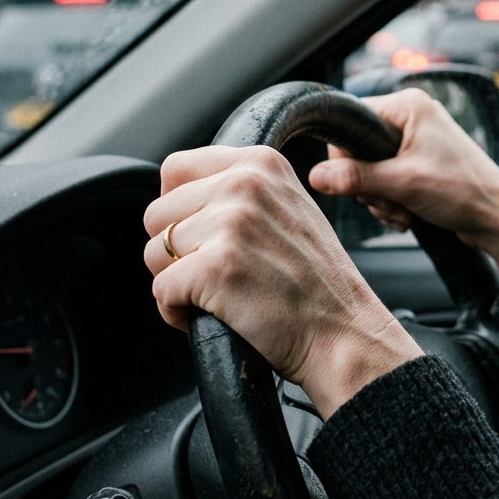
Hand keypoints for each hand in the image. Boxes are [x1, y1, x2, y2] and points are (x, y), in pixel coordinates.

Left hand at [143, 145, 422, 418]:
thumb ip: (242, 191)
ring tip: (218, 294)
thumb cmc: (317, 284)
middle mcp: (245, 184)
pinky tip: (214, 315)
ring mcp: (230, 224)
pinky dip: (177, 312)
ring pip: (154, 252)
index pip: (175, 170)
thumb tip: (182, 196)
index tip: (205, 237)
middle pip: (158, 214)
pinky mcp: (215, 267)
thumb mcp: (289, 208)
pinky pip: (161, 290)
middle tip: (217, 273)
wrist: (344, 334)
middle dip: (175, 251)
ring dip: (176, 282)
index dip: (180, 210)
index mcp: (261, 164)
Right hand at [308, 88, 498, 293]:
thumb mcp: (402, 184)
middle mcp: (411, 118)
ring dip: (380, 198)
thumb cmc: (463, 192)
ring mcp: (416, 142)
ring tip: (403, 211)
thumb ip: (356, 178)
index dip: (347, 155)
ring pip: (370, 171)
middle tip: (389, 201)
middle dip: (369, 185)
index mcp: (408, 106)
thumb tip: (316, 176)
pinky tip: (408, 216)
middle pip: (358, 150)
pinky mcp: (419, 164)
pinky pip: (387, 181)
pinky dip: (392, 202)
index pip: (351, 121)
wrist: (497, 219)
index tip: (358, 180)